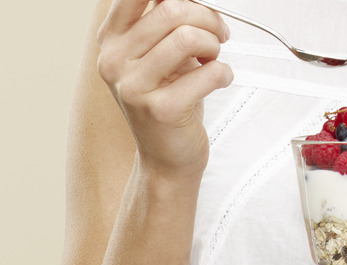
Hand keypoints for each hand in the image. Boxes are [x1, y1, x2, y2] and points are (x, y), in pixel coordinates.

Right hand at [97, 0, 232, 178]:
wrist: (166, 158)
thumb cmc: (169, 100)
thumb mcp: (160, 56)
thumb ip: (168, 23)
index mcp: (112, 39)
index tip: (196, 4)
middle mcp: (115, 60)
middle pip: (170, 10)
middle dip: (207, 17)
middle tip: (219, 32)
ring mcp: (134, 86)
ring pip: (187, 37)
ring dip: (214, 43)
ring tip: (214, 57)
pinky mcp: (161, 109)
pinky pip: (208, 72)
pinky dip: (224, 72)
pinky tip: (219, 79)